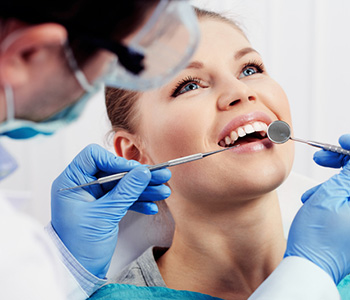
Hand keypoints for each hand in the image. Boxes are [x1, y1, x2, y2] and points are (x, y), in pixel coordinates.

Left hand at [51, 144, 170, 277]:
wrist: (79, 271)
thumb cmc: (80, 246)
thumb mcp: (104, 215)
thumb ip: (125, 191)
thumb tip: (142, 172)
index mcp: (72, 182)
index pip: (94, 157)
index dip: (116, 161)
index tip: (136, 170)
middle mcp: (82, 186)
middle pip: (113, 171)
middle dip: (137, 175)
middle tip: (159, 175)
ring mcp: (94, 197)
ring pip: (122, 184)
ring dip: (143, 188)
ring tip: (163, 191)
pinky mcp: (104, 207)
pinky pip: (123, 197)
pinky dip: (138, 201)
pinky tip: (151, 205)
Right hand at [285, 134, 349, 284]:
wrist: (311, 266)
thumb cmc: (318, 237)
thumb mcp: (330, 195)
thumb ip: (348, 173)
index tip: (341, 142)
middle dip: (343, 162)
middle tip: (323, 157)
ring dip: (334, 180)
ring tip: (314, 187)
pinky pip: (348, 200)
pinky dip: (335, 194)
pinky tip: (317, 199)